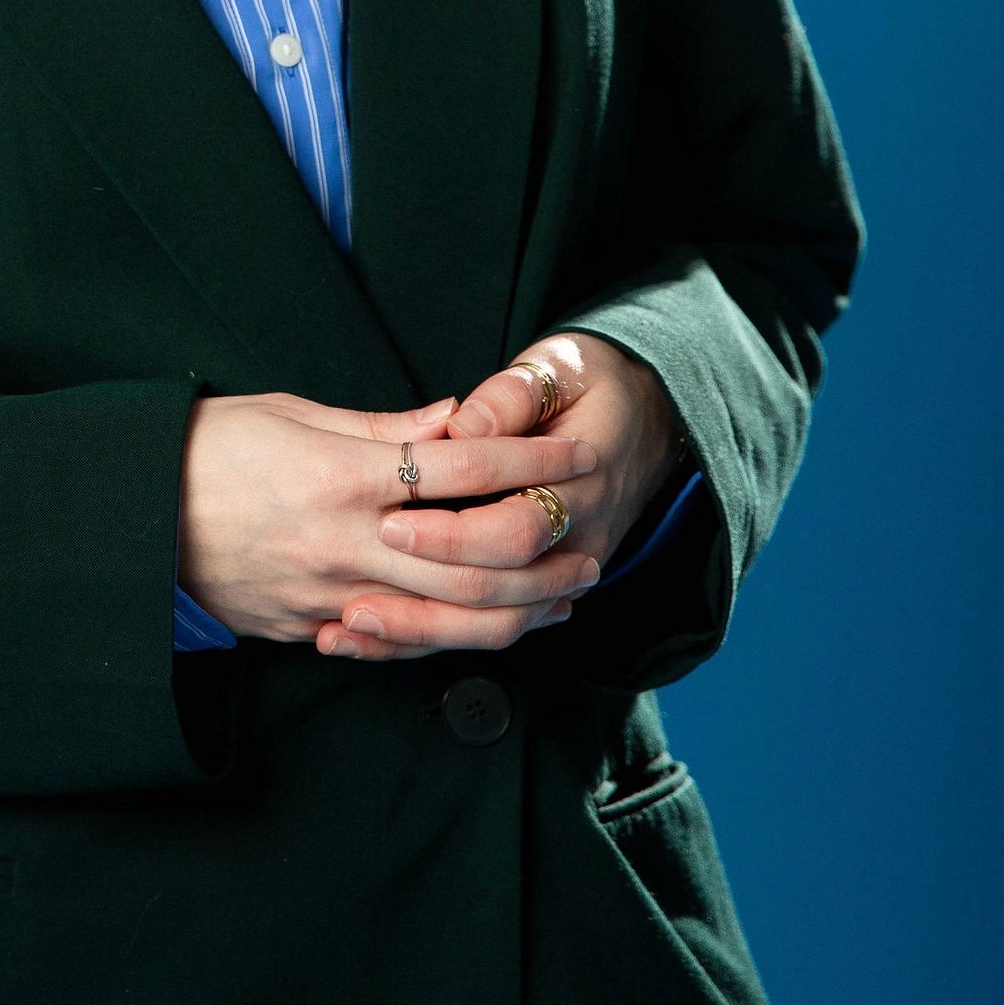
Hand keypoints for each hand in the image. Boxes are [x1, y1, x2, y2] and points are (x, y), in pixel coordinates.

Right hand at [177, 390, 600, 650]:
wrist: (130, 519)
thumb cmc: (206, 448)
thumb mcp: (289, 413)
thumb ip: (382, 427)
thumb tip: (457, 420)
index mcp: (342, 476)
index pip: (463, 473)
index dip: (530, 466)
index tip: (576, 456)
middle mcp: (344, 543)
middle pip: (473, 565)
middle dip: (544, 560)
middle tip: (592, 550)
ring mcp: (328, 596)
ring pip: (446, 621)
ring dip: (516, 614)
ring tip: (560, 600)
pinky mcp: (310, 629)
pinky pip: (394, 642)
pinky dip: (449, 638)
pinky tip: (486, 627)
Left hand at [326, 333, 681, 662]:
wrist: (652, 417)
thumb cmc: (595, 383)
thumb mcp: (563, 366)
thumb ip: (512, 396)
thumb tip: (461, 422)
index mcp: (580, 485)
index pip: (513, 529)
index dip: (451, 534)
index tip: (390, 524)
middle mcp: (576, 540)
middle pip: (498, 591)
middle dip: (423, 598)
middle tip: (354, 595)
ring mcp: (561, 570)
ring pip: (493, 624)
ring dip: (421, 632)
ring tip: (351, 627)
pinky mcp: (540, 584)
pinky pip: (488, 626)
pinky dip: (431, 637)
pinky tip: (373, 638)